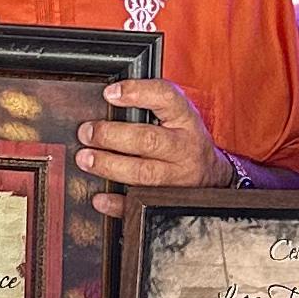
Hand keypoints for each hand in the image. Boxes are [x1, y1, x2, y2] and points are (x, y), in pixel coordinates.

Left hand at [74, 77, 229, 213]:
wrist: (213, 177)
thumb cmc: (186, 142)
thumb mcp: (179, 116)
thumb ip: (151, 104)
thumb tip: (108, 97)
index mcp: (186, 120)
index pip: (167, 98)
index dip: (138, 93)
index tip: (110, 93)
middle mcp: (184, 148)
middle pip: (148, 140)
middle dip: (112, 136)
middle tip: (87, 133)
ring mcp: (178, 178)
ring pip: (143, 174)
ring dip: (110, 166)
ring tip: (86, 159)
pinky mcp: (168, 201)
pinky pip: (141, 204)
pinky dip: (118, 203)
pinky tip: (101, 197)